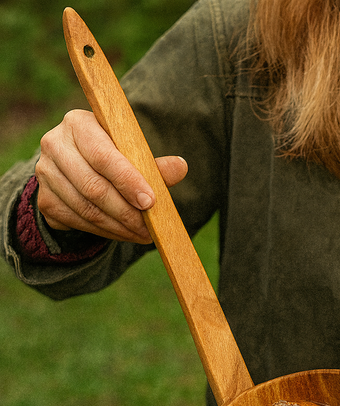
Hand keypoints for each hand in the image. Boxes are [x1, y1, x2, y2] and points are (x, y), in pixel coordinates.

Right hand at [35, 109, 187, 243]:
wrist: (75, 170)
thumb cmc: (112, 157)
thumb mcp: (132, 155)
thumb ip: (153, 164)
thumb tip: (181, 167)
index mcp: (78, 124)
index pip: (103, 155)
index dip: (128, 181)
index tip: (150, 202)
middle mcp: (55, 145)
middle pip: (93, 187)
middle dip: (126, 212)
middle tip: (149, 228)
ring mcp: (46, 174)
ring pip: (87, 209)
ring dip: (119, 227)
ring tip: (142, 234)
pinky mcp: (45, 201)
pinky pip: (79, 223)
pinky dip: (106, 233)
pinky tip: (124, 234)